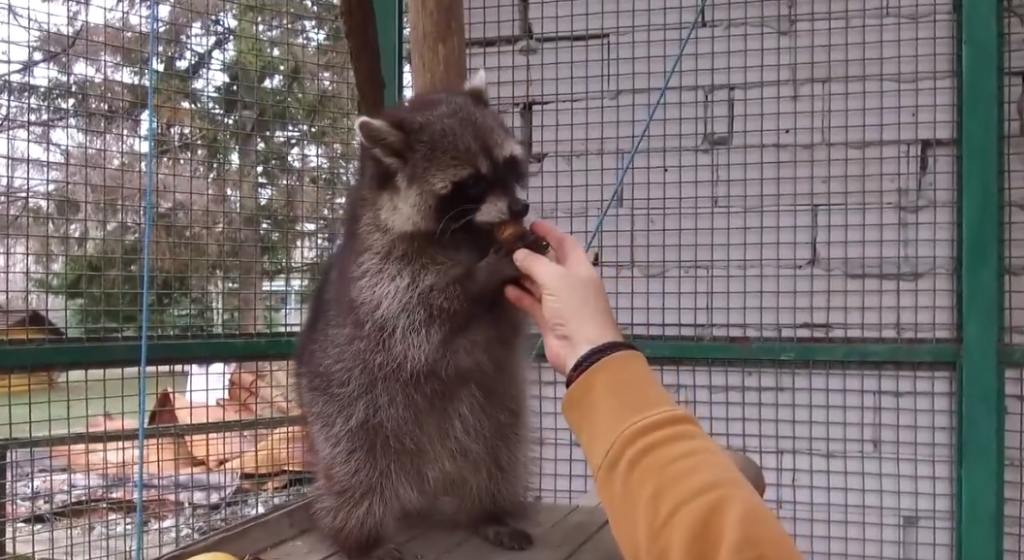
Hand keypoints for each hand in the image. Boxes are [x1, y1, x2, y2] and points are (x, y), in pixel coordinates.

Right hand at [503, 220, 623, 375]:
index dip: (550, 232)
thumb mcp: (556, 278)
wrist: (584, 350)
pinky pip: (533, 303)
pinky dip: (521, 295)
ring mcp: (560, 302)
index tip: (532, 224)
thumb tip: (519, 254)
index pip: (565, 243)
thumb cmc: (575, 308)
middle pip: (550, 263)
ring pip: (539, 283)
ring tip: (502, 265)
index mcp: (580, 268)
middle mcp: (570, 283)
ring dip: (523, 275)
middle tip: (509, 245)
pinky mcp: (549, 320)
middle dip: (532, 254)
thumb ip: (535, 263)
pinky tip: (506, 288)